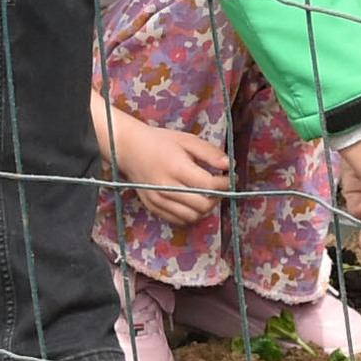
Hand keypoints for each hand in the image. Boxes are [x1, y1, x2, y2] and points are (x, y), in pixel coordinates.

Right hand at [102, 114, 230, 228]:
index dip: (226, 184)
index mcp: (176, 168)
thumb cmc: (161, 142)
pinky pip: (179, 220)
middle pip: (203, 205)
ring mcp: (158, 200)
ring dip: (206, 208)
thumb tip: (230, 165)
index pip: (210, 185)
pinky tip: (193, 201)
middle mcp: (166, 187)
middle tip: (220, 187)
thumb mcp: (188, 140)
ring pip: (193, 216)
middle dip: (218, 197)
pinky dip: (191, 214)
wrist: (129, 149)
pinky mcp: (153, 207)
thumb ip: (210, 153)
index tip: (231, 177)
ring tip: (208, 194)